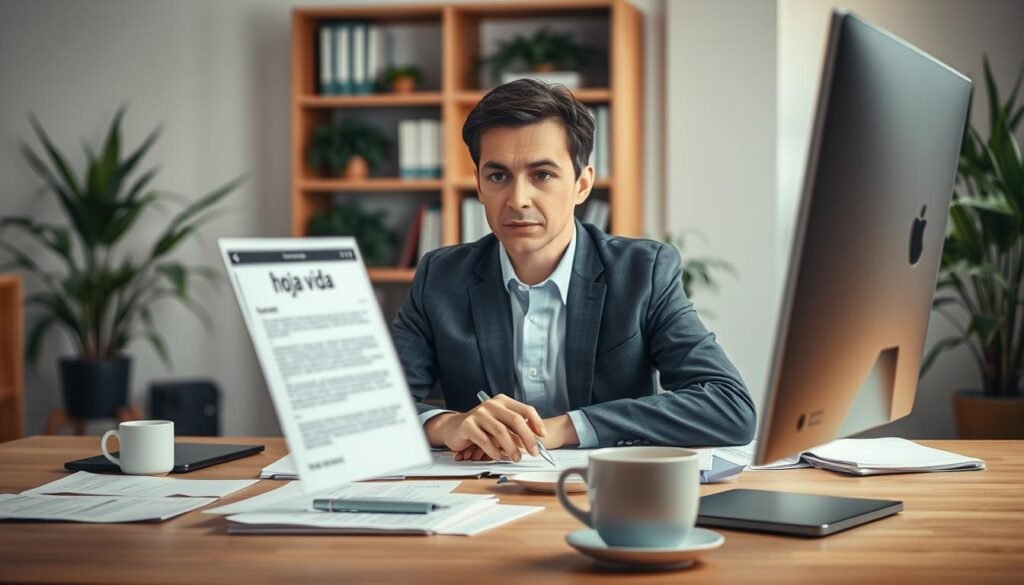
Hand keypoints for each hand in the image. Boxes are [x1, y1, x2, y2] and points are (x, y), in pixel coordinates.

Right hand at [423, 394, 545, 461]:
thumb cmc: (481, 427)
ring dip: (511, 447)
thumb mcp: (500, 424)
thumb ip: (514, 430)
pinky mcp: (467, 425)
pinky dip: (494, 451)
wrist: (453, 427)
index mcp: (502, 401)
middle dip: (527, 438)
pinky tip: (498, 456)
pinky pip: (485, 440)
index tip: (543, 436)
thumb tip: (534, 443)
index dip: (536, 423)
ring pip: (501, 431)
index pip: (525, 409)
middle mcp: (491, 405)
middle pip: (515, 420)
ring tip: (516, 458)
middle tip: (534, 452)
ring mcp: (478, 413)